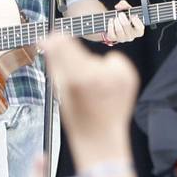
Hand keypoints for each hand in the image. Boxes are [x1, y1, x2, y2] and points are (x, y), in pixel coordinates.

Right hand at [41, 33, 138, 164]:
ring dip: (93, 67)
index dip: (55, 41)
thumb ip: (54, 62)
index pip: (63, 46)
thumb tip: (46, 40)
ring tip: (94, 89)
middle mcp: (101, 74)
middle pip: (80, 52)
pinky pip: (114, 61)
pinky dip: (110, 69)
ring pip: (97, 58)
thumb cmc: (78, 116)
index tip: (49, 40)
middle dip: (73, 59)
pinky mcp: (129, 75)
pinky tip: (108, 87)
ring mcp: (118, 75)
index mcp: (79, 79)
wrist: (102, 136)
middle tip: (75, 79)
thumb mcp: (60, 90)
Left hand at [106, 0, 145, 43]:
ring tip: (116, 18)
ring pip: (119, 30)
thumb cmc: (124, 17)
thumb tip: (119, 6)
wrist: (115, 24)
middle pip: (127, 27)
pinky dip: (110, 25)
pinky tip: (111, 20)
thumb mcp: (127, 9)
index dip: (136, 21)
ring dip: (116, 21)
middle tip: (121, 14)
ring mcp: (122, 38)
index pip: (140, 28)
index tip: (132, 15)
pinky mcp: (113, 39)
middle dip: (123, 18)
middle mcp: (131, 36)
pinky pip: (111, 33)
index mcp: (137, 30)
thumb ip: (125, 5)